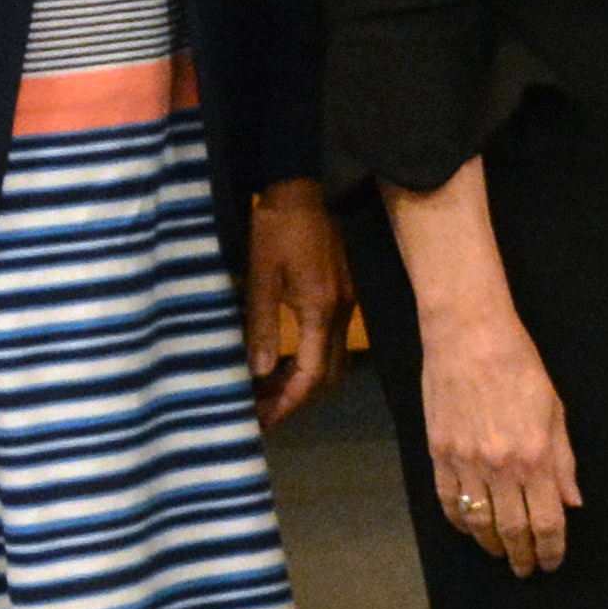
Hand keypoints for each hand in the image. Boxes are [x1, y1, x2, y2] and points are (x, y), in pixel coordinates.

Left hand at [244, 181, 350, 426]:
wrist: (303, 188)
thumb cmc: (276, 229)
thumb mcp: (260, 276)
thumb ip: (262, 325)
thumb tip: (261, 371)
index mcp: (321, 310)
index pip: (312, 373)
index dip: (289, 401)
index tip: (264, 420)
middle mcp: (341, 312)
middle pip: (328, 374)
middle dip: (298, 399)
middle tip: (264, 413)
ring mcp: (347, 302)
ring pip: (332, 359)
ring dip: (304, 381)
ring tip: (269, 392)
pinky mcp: (343, 292)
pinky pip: (331, 340)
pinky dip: (310, 359)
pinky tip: (286, 360)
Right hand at [417, 307, 581, 574]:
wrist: (469, 336)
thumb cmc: (519, 366)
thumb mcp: (555, 410)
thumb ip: (564, 461)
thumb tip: (572, 502)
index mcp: (535, 456)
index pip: (546, 522)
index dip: (550, 550)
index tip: (552, 562)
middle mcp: (500, 466)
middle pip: (511, 531)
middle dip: (521, 557)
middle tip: (525, 569)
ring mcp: (465, 462)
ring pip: (478, 522)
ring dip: (491, 545)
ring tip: (500, 554)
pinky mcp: (439, 453)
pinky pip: (448, 501)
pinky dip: (459, 522)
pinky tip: (470, 528)